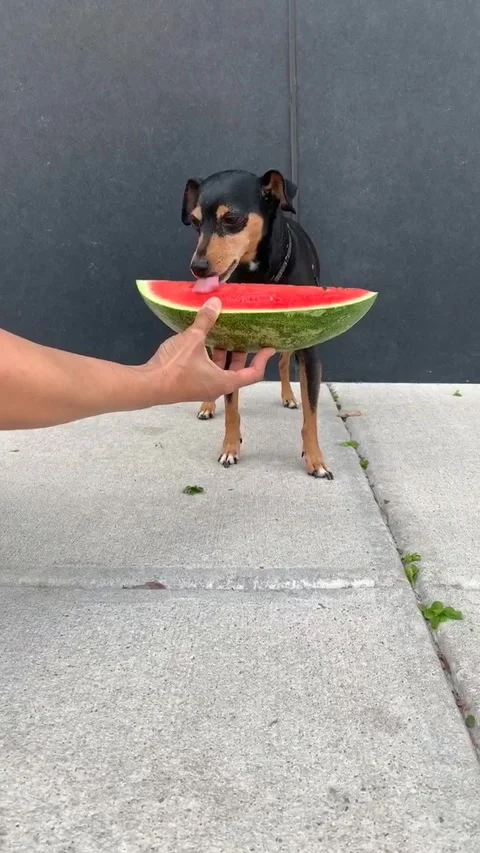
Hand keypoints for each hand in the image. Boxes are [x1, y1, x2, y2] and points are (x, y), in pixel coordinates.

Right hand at [139, 297, 274, 404]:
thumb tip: (215, 302)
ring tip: (223, 335)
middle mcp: (216, 388)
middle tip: (243, 336)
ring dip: (223, 355)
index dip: (262, 360)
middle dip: (240, 354)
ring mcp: (202, 389)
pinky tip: (203, 342)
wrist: (148, 385)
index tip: (269, 348)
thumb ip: (206, 321)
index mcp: (225, 382)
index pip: (252, 374)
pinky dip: (210, 358)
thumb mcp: (192, 340)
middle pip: (236, 372)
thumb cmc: (175, 366)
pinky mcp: (190, 386)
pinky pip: (207, 372)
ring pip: (220, 372)